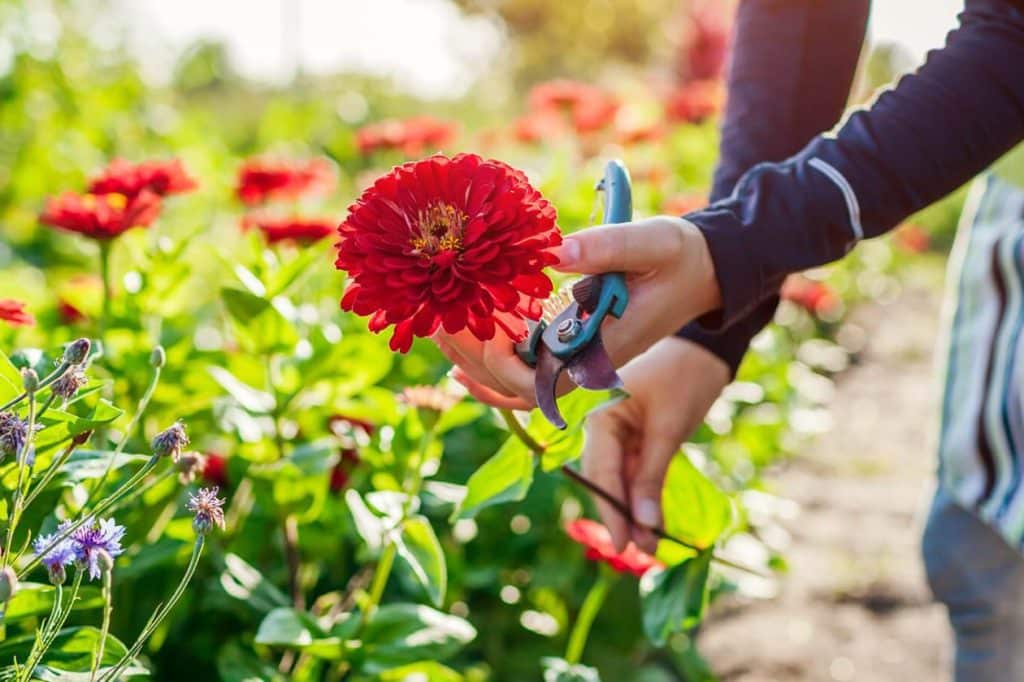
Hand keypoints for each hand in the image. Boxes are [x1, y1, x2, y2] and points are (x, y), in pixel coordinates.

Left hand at [436, 216, 721, 407]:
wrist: (703, 271)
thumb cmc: (679, 256)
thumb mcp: (649, 242)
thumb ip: (605, 247)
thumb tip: (553, 252)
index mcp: (604, 344)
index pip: (540, 375)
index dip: (496, 358)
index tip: (466, 320)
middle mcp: (589, 363)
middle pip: (518, 387)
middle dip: (473, 359)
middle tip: (434, 322)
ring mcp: (581, 361)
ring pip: (518, 386)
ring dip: (476, 365)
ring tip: (436, 332)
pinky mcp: (576, 350)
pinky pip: (529, 376)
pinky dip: (493, 372)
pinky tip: (460, 358)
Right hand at [583, 337, 728, 552]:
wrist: (705, 349)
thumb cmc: (684, 379)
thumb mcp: (669, 429)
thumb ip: (652, 477)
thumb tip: (644, 525)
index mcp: (599, 414)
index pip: (600, 470)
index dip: (609, 510)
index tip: (621, 543)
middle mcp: (601, 426)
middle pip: (605, 479)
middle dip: (621, 515)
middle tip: (638, 552)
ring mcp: (617, 433)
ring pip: (620, 481)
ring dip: (633, 511)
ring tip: (649, 546)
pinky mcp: (634, 440)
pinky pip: (634, 474)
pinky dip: (643, 497)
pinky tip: (652, 523)